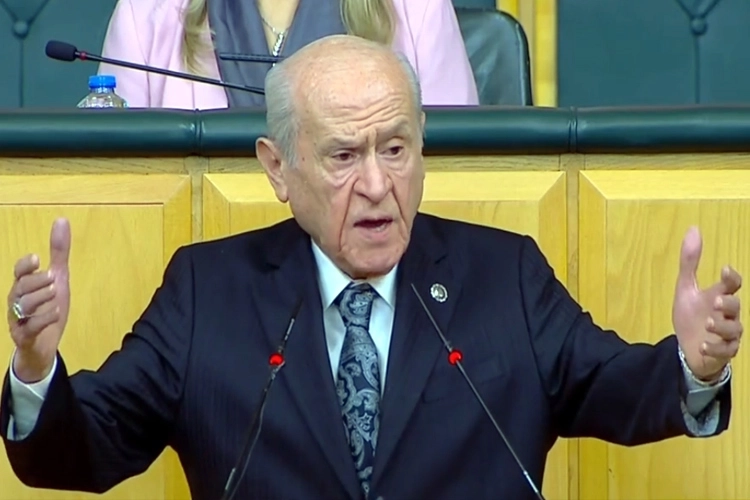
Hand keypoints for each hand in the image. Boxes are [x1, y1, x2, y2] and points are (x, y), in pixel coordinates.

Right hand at [7, 218, 70, 382]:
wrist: (43, 346)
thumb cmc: (47, 308)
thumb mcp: (58, 278)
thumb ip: (58, 252)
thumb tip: (61, 220)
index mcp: (24, 286)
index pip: (18, 272)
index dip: (24, 265)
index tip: (36, 259)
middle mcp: (17, 301)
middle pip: (21, 287)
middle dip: (37, 282)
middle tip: (52, 280)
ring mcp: (18, 319)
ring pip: (25, 305)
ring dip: (43, 298)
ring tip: (55, 295)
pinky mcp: (24, 336)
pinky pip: (31, 326)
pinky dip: (45, 318)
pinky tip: (56, 313)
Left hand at [672, 227, 741, 380]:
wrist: (687, 347)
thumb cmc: (691, 315)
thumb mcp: (685, 288)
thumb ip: (690, 262)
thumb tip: (694, 229)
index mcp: (719, 296)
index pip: (732, 284)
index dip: (732, 277)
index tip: (725, 270)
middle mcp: (727, 314)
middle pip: (736, 306)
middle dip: (728, 303)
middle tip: (716, 301)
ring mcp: (727, 334)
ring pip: (734, 330)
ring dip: (722, 326)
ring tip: (707, 323)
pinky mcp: (723, 351)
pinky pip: (725, 350)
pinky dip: (714, 347)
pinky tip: (703, 344)